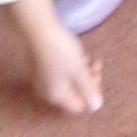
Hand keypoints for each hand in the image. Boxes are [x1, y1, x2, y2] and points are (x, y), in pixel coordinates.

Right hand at [11, 0, 103, 116]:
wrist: (39, 29)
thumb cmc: (61, 51)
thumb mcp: (79, 70)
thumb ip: (89, 89)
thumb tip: (97, 107)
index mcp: (57, 96)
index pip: (79, 105)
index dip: (91, 92)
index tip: (97, 74)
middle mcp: (47, 92)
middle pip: (74, 93)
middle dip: (87, 80)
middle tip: (96, 63)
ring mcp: (43, 80)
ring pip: (68, 81)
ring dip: (81, 71)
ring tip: (87, 56)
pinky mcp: (41, 67)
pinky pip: (60, 73)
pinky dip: (70, 66)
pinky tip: (74, 52)